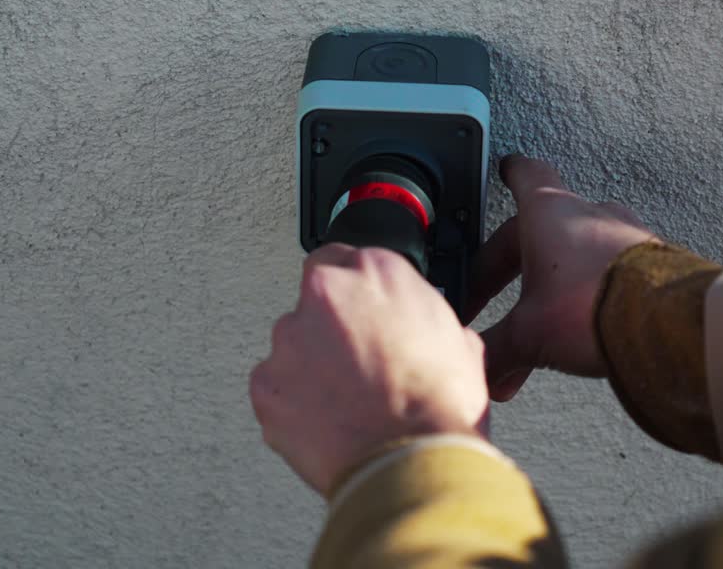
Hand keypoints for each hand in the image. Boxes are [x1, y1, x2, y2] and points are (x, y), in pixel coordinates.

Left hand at [250, 244, 489, 495]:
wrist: (410, 466)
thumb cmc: (438, 409)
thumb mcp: (458, 341)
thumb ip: (423, 316)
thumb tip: (419, 327)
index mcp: (377, 272)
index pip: (347, 257)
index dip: (355, 291)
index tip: (359, 310)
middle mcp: (326, 294)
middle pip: (315, 298)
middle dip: (331, 325)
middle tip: (357, 361)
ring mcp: (289, 340)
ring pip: (293, 343)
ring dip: (312, 364)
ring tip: (346, 401)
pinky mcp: (265, 385)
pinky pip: (274, 386)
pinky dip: (293, 401)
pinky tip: (328, 421)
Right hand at [466, 155, 658, 400]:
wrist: (667, 326)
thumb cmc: (597, 306)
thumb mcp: (528, 334)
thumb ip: (498, 349)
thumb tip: (482, 367)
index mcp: (550, 213)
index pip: (527, 176)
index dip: (512, 175)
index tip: (507, 171)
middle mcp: (592, 216)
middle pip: (543, 232)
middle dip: (515, 270)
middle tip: (496, 296)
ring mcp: (628, 239)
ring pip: (579, 259)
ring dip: (555, 293)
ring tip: (543, 335)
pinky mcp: (656, 267)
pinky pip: (613, 279)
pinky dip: (591, 303)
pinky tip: (585, 333)